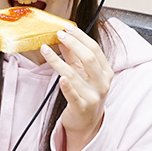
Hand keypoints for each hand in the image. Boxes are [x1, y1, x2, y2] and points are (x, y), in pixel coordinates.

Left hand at [40, 25, 112, 150]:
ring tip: (45, 49)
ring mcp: (93, 96)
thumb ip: (74, 56)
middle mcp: (102, 83)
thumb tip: (63, 38)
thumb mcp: (82, 73)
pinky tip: (60, 78)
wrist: (86, 122)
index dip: (80, 37)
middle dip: (72, 43)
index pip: (94, 49)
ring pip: (75, 74)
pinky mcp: (82, 107)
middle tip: (58, 34)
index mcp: (106, 71)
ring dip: (57, 60)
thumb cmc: (85, 94)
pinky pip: (73, 95)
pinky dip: (66, 86)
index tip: (66, 28)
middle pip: (88, 58)